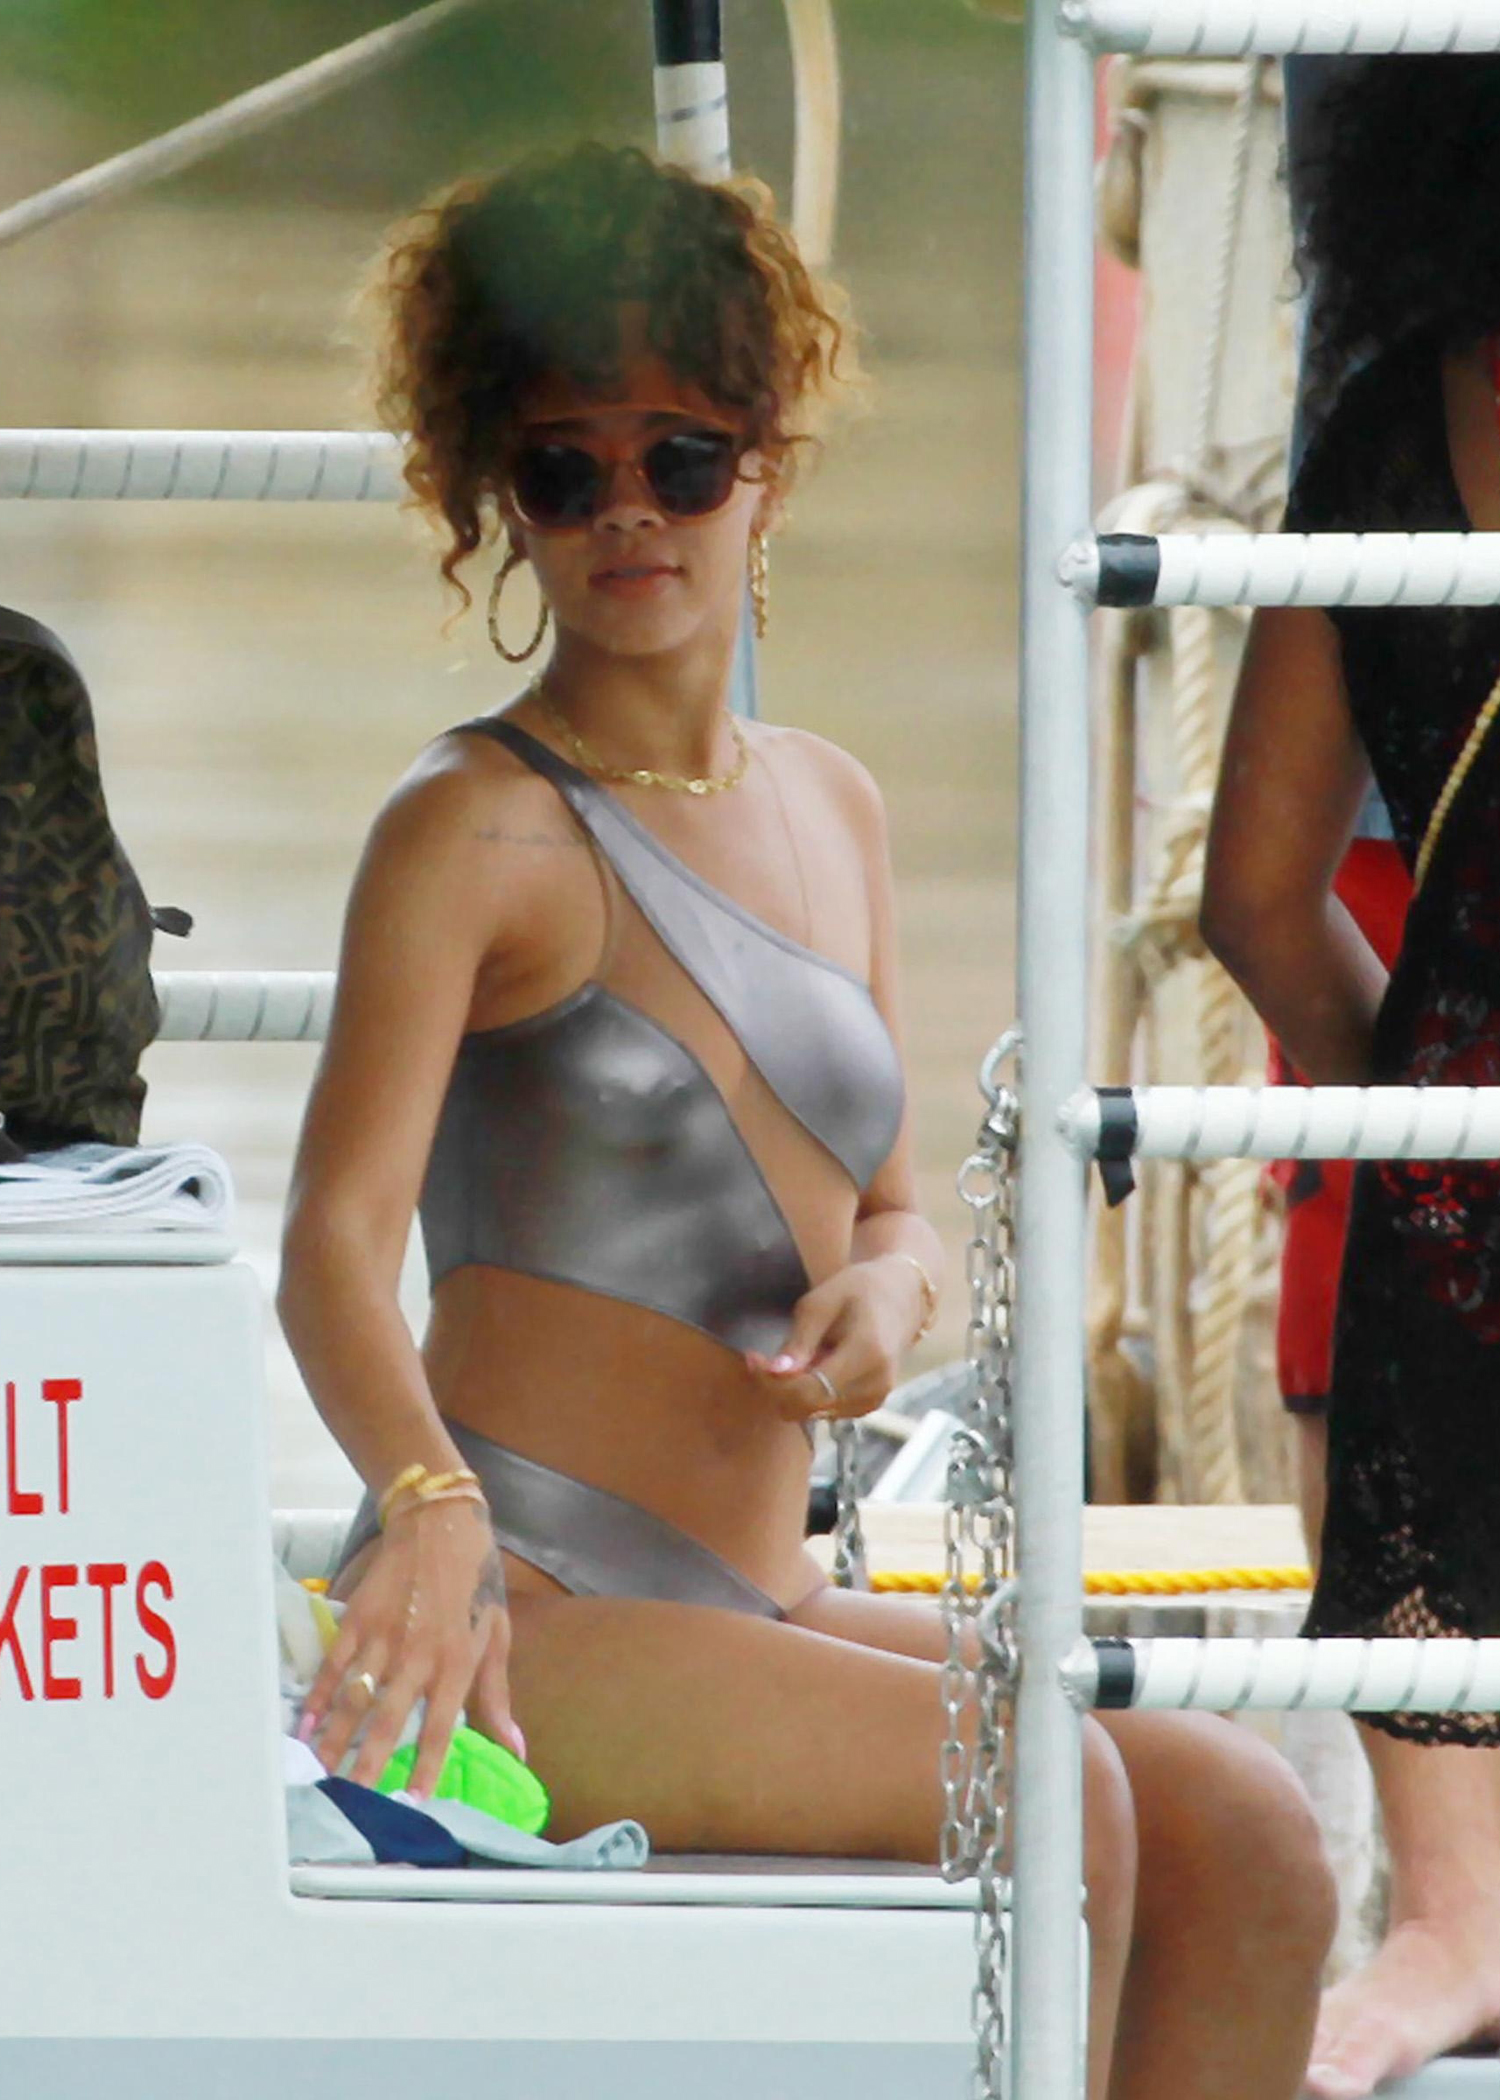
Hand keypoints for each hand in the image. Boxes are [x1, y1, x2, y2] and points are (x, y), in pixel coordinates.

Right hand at [299, 1497, 519, 1795]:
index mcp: (457, 1662)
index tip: (411, 1802)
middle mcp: (419, 1654)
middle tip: (350, 1801)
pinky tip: (306, 1726)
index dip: (425, 1766)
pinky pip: (334, 1666)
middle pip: (387, 1719)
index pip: (439, 1726)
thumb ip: (497, 1698)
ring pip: (355, 1698)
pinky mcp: (359, 1619)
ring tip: (320, 1774)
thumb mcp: (497, 1636)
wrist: (441, 1524)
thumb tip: (517, 1751)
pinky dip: (319, 1697)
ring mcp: (385, 1636)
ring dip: (335, 1739)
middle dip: (367, 1764)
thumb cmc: (476, 1584)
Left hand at [744, 1254, 926, 1424]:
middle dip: (777, 1387)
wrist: (900, 1296)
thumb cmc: (858, 1289)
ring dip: (793, 1390)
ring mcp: (875, 1399)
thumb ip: (799, 1340)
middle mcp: (875, 1385)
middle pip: (807, 1407)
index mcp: (867, 1354)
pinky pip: (826, 1409)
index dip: (772, 1381)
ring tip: (794, 1356)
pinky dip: (809, 1393)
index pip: (808, 1390)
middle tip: (762, 1358)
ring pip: (813, 1413)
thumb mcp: (822, 1302)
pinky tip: (812, 1366)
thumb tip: (775, 1371)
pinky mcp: (870, 1404)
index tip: (753, 1357)